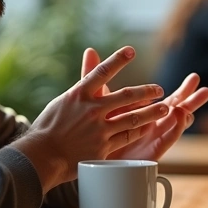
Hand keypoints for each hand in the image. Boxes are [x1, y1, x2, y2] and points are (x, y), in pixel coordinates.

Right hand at [15, 47, 167, 191]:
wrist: (42, 156)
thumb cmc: (49, 128)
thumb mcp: (62, 100)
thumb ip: (82, 83)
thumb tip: (90, 55)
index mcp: (79, 95)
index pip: (102, 72)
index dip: (117, 60)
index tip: (131, 51)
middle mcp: (91, 109)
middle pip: (126, 96)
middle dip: (146, 91)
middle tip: (159, 89)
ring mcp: (99, 129)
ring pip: (133, 118)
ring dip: (151, 112)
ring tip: (165, 108)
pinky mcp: (103, 146)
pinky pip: (127, 136)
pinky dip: (139, 130)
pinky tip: (148, 127)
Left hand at [80, 48, 207, 161]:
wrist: (85, 153)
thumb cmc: (92, 127)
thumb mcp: (96, 96)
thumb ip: (96, 74)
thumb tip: (90, 49)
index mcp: (146, 113)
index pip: (169, 100)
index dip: (182, 90)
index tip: (194, 78)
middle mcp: (152, 125)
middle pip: (177, 111)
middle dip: (190, 99)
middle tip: (204, 89)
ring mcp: (151, 138)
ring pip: (173, 126)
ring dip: (184, 115)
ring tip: (191, 105)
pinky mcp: (147, 151)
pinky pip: (164, 140)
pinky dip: (174, 129)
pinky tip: (180, 119)